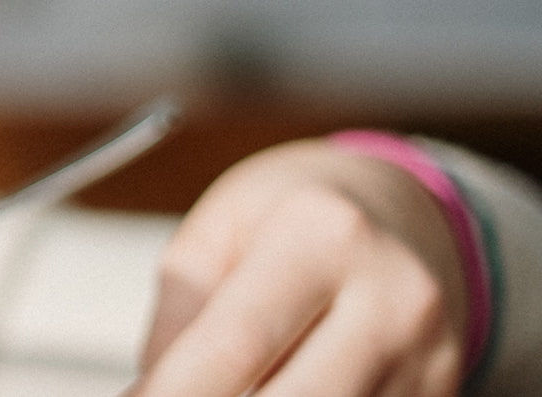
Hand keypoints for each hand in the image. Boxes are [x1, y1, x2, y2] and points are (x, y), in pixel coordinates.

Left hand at [129, 139, 467, 395]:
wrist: (404, 212)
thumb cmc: (294, 215)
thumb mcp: (217, 233)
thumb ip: (181, 313)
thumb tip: (151, 390)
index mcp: (326, 234)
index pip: (234, 347)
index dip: (170, 392)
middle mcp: (395, 297)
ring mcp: (430, 354)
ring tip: (220, 385)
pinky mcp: (440, 390)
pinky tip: (268, 386)